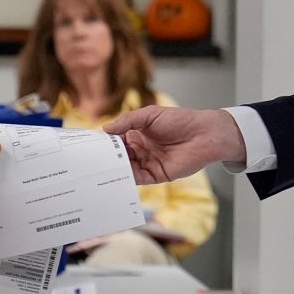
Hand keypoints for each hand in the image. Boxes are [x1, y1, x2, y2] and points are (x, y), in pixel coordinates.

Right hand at [103, 106, 245, 184]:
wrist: (204, 134)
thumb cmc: (180, 120)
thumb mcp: (150, 115)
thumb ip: (127, 121)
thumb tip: (105, 130)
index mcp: (137, 133)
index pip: (116, 140)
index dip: (104, 143)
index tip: (89, 146)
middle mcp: (141, 149)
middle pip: (118, 156)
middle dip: (106, 159)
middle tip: (89, 161)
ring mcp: (148, 163)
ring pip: (126, 169)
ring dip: (114, 169)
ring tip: (99, 170)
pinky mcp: (156, 175)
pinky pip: (138, 179)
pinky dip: (127, 178)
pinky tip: (117, 176)